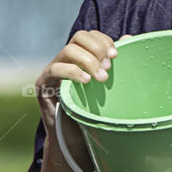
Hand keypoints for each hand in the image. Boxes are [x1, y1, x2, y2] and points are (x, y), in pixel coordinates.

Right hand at [33, 30, 117, 149]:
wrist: (73, 137)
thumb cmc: (91, 109)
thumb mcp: (105, 83)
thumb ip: (113, 61)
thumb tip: (129, 38)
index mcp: (78, 56)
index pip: (89, 35)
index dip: (103, 40)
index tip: (116, 55)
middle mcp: (64, 59)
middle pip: (79, 36)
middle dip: (97, 49)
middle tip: (109, 68)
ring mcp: (52, 70)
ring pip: (68, 50)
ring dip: (89, 61)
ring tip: (102, 78)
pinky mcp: (43, 84)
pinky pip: (55, 69)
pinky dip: (73, 72)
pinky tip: (87, 81)